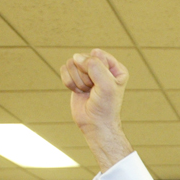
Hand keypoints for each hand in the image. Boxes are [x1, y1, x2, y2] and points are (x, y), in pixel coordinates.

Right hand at [60, 49, 133, 170]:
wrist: (95, 124)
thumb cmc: (105, 106)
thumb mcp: (106, 85)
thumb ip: (95, 66)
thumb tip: (76, 57)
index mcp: (115, 67)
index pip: (97, 54)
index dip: (95, 69)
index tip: (101, 84)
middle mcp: (102, 67)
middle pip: (82, 58)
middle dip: (85, 76)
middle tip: (93, 90)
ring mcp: (87, 72)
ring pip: (72, 63)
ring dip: (78, 81)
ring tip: (87, 92)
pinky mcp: (75, 78)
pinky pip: (64, 70)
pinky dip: (69, 83)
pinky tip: (79, 92)